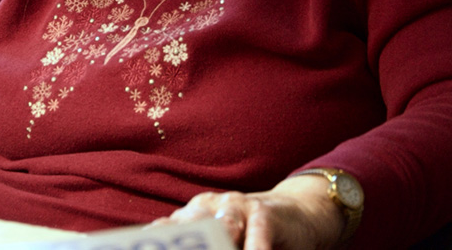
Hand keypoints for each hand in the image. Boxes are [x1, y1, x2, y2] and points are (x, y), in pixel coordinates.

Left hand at [153, 174, 344, 249]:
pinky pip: (256, 233)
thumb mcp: (222, 242)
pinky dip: (253, 248)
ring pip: (222, 228)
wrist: (295, 214)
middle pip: (189, 229)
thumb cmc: (249, 236)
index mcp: (192, 216)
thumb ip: (200, 246)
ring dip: (219, 246)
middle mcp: (210, 207)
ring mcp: (237, 206)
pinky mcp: (265, 212)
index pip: (167, 232)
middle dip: (180, 246)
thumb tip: (160, 249)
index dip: (157, 243)